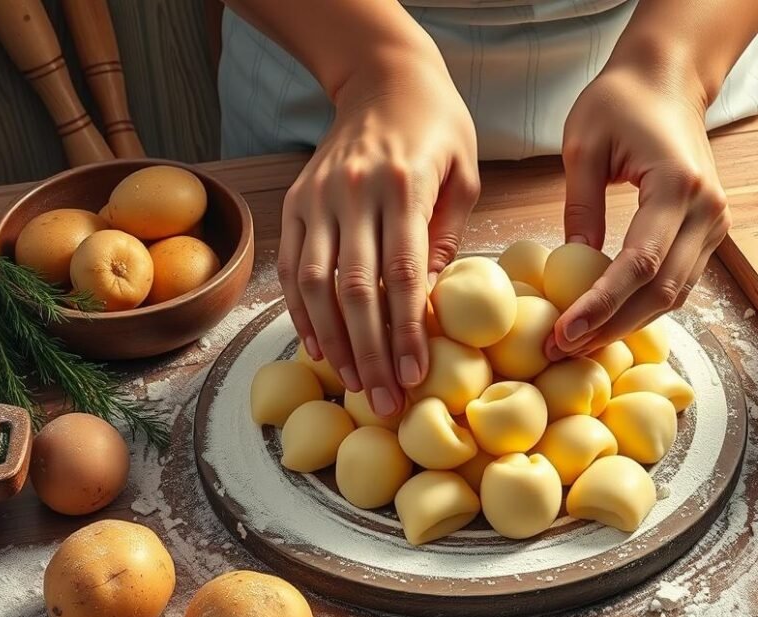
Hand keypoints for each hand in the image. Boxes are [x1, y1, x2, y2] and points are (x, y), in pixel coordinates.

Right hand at [278, 64, 479, 416]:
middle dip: (371, 352)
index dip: (406, 331)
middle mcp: (355, 193)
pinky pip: (293, 267)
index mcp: (405, 185)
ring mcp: (318, 198)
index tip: (415, 374)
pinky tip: (319, 347)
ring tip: (355, 383)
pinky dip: (303, 312)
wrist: (383, 76)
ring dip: (335, 341)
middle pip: (357, 289)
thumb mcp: (464, 174)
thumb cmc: (437, 126)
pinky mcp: (296, 202)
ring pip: (317, 284)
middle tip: (384, 400)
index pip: (404, 273)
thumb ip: (447, 237)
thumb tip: (429, 302)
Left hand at [549, 62, 730, 358]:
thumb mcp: (583, 144)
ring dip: (627, 323)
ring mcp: (714, 223)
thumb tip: (570, 263)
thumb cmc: (621, 99)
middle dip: (610, 325)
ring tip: (577, 340)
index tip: (564, 330)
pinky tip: (607, 318)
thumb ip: (580, 206)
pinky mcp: (709, 230)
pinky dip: (644, 305)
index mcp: (677, 184)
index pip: (640, 262)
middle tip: (561, 347)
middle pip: (662, 290)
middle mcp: (707, 209)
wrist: (668, 78)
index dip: (601, 303)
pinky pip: (679, 280)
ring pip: (674, 294)